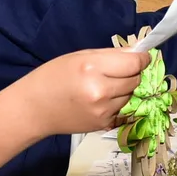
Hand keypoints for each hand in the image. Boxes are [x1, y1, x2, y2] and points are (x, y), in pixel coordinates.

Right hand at [31, 48, 149, 135]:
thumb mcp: (81, 56)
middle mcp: (101, 90)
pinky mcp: (103, 124)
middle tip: (118, 71)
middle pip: (135, 79)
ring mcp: (103, 110)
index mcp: (93, 68)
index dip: (142, 59)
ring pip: (131, 95)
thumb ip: (112, 54)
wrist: (34, 109)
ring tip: (105, 86)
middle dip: (133, 73)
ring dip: (125, 89)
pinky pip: (122, 109)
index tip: (142, 57)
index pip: (134, 63)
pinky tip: (101, 100)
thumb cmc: (53, 77)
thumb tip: (139, 52)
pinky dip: (117, 103)